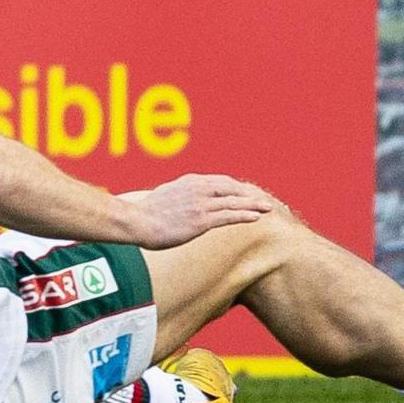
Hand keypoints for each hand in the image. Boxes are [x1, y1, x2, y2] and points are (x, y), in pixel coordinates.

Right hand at [123, 174, 279, 248]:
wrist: (136, 221)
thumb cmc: (146, 213)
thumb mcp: (166, 194)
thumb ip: (181, 194)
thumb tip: (185, 199)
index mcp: (190, 181)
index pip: (221, 181)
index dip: (237, 188)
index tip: (247, 193)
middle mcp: (198, 189)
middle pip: (232, 188)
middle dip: (249, 194)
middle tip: (263, 199)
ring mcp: (200, 204)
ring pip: (234, 202)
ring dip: (253, 204)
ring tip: (267, 208)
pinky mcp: (201, 220)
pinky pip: (228, 216)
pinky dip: (244, 215)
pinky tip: (255, 217)